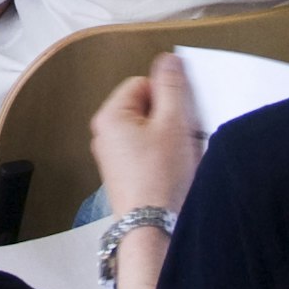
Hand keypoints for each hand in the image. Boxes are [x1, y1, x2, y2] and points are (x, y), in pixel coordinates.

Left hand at [89, 52, 202, 220]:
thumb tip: (168, 59)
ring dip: (170, 138)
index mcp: (110, 115)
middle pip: (146, 107)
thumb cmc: (160, 179)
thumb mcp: (173, 123)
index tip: (179, 114)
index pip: (143, 83)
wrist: (154, 228)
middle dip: (169, 118)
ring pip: (150, 131)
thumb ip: (172, 86)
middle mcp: (105, 134)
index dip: (166, 96)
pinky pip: (148, 152)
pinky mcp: (125, 174)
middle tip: (182, 136)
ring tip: (179, 158)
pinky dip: (165, 156)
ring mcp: (114, 156)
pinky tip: (174, 171)